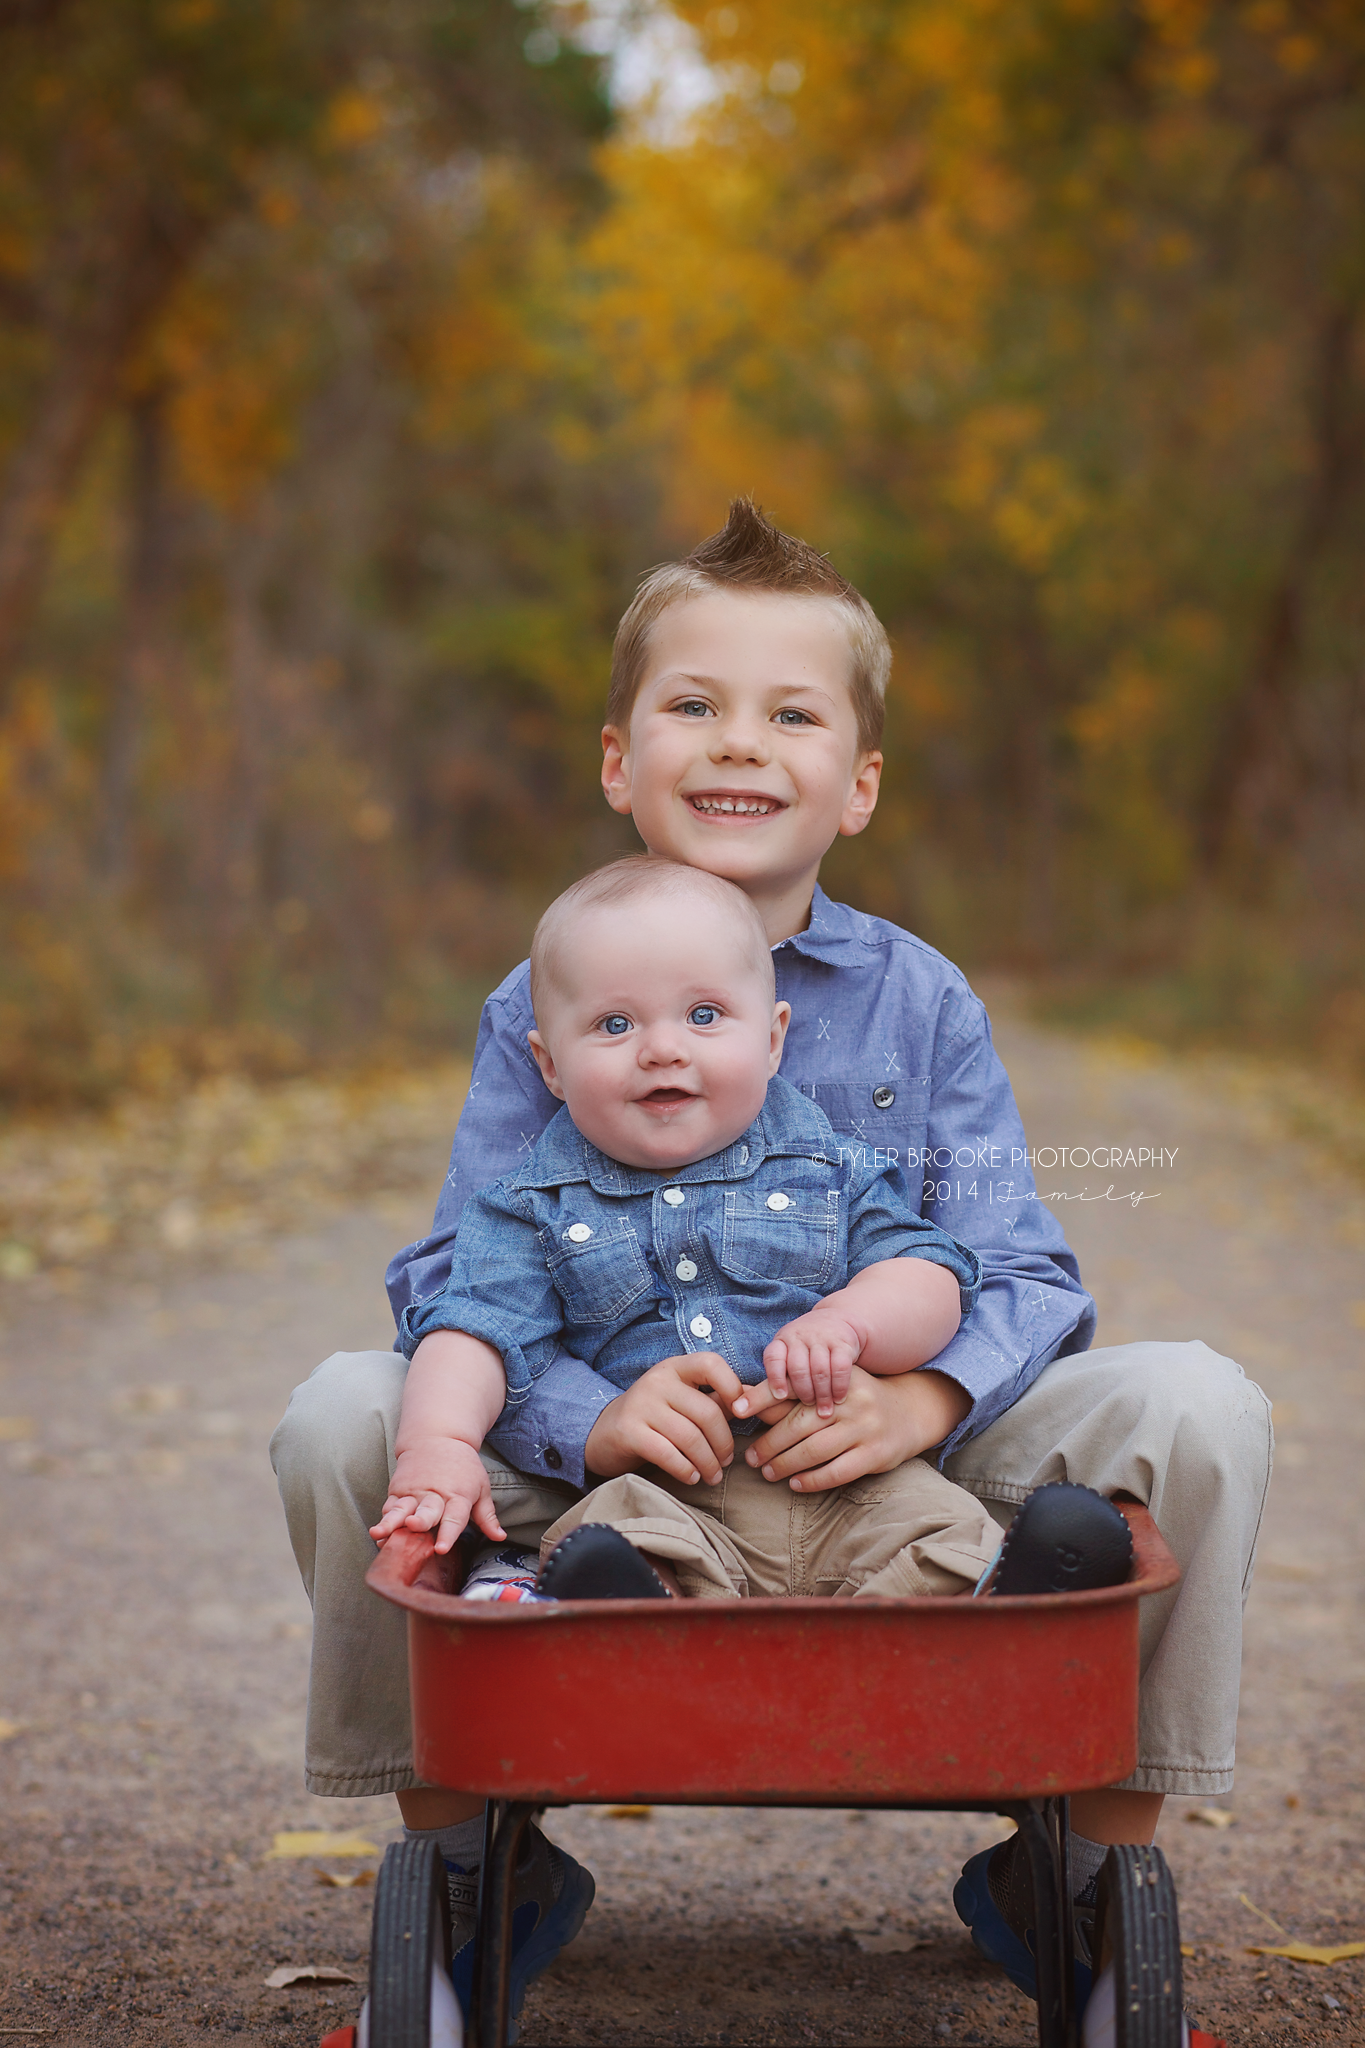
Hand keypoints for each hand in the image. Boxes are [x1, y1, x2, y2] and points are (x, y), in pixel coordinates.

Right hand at [370, 1437, 505, 1554]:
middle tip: (414, 1527)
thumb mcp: (481, 1487)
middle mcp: (435, 1495)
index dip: (448, 1534)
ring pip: (402, 1509)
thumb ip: (487, 1515)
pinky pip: (390, 1506)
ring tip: (379, 1533)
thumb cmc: (462, 1468)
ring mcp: (414, 1492)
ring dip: (392, 1521)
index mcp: (458, 1496)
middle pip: (427, 1511)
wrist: (437, 1437)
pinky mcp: (398, 1490)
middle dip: (421, 1520)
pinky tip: (376, 1533)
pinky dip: (383, 1519)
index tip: (441, 1548)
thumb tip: (500, 1537)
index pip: (454, 1518)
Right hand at [585, 1352, 743, 1485]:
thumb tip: (755, 1398)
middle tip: (726, 1462)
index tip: (741, 1415)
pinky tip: (692, 1477)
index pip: (711, 1364)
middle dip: (723, 1444)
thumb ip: (715, 1399)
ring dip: (708, 1463)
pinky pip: (668, 1454)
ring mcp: (641, 1405)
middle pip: (707, 1413)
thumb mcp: (682, 1401)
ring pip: (690, 1438)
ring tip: (713, 1475)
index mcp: (675, 1368)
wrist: (602, 1434)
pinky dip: (686, 1470)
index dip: (733, 1387)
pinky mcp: (628, 1432)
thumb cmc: (653, 1418)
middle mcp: (657, 1381)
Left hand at [740, 1366, 971, 1492]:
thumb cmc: (855, 1401)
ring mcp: (864, 1428)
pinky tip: (795, 1484)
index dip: (760, 1399)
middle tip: (750, 1457)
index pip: (791, 1389)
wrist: (908, 1412)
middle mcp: (849, 1401)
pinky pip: (837, 1471)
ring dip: (785, 1465)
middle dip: (769, 1444)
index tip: (735, 1411)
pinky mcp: (875, 1454)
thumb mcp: (829, 1387)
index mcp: (833, 1379)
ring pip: (814, 1451)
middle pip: (798, 1425)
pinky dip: (812, 1480)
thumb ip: (793, 1394)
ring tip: (768, 1473)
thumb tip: (743, 1398)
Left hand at [760, 1302, 863, 1416]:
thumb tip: (739, 1409)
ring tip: (824, 1411)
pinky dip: (839, 1386)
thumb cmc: (806, 1348)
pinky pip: (840, 1367)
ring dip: (822, 1394)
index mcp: (782, 1340)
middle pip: (798, 1368)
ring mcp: (822, 1338)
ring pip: (819, 1370)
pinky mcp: (843, 1342)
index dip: (775, 1377)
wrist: (839, 1321)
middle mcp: (800, 1336)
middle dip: (802, 1392)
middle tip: (807, 1407)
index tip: (779, 1396)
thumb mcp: (788, 1354)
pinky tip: (839, 1398)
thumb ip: (773, 1378)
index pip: (774, 1357)